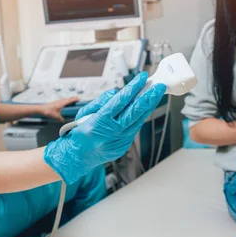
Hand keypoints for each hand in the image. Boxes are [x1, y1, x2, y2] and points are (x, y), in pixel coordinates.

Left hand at [39, 97, 78, 121]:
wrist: (41, 109)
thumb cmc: (48, 111)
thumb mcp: (56, 116)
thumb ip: (61, 119)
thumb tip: (63, 121)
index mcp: (61, 103)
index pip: (69, 100)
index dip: (74, 99)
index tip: (79, 98)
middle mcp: (60, 101)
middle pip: (68, 99)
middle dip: (73, 98)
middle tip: (77, 98)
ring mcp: (57, 101)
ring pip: (65, 99)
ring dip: (69, 99)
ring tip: (73, 100)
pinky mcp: (55, 102)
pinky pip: (62, 100)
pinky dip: (66, 100)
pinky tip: (65, 103)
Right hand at [43, 73, 165, 183]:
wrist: (77, 157)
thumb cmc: (79, 133)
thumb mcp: (84, 113)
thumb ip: (102, 101)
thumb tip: (118, 94)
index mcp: (99, 123)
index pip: (120, 102)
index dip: (132, 88)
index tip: (142, 78)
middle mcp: (111, 133)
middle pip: (134, 112)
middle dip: (148, 98)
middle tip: (158, 86)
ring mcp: (119, 141)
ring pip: (138, 121)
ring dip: (148, 107)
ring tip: (155, 94)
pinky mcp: (124, 146)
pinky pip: (134, 128)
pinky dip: (140, 118)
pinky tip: (144, 109)